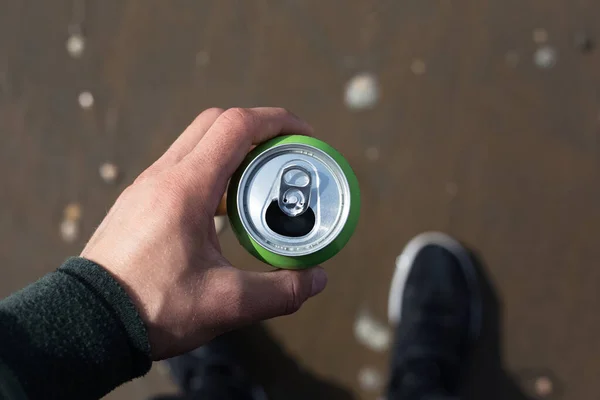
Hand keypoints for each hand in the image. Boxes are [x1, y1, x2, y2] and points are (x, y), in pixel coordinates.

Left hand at [81, 107, 327, 359]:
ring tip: (259, 181)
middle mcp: (162, 176)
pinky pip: (179, 167)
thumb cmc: (152, 309)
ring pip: (194, 142)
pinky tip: (224, 208)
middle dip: (256, 128)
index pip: (236, 126)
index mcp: (186, 188)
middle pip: (214, 122)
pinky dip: (210, 170)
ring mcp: (145, 187)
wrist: (86, 325)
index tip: (304, 135)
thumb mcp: (226, 303)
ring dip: (231, 149)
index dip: (277, 121)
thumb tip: (317, 282)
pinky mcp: (137, 203)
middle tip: (285, 152)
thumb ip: (280, 291)